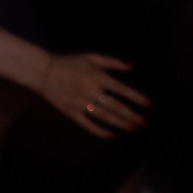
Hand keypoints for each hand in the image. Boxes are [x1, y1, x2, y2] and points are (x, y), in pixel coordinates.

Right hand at [36, 53, 150, 137]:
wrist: (42, 70)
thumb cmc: (69, 62)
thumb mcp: (92, 57)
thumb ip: (113, 62)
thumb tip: (132, 66)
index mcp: (97, 76)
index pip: (122, 90)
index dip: (137, 98)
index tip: (150, 106)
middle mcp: (90, 91)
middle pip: (115, 107)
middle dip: (132, 116)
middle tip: (145, 124)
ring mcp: (79, 103)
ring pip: (104, 117)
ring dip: (120, 124)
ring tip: (134, 129)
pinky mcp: (69, 112)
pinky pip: (86, 124)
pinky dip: (99, 131)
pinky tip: (112, 135)